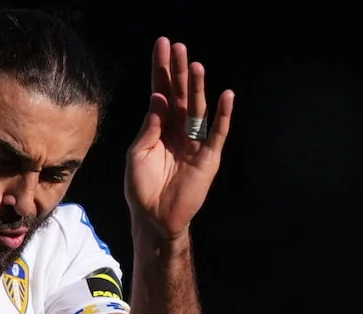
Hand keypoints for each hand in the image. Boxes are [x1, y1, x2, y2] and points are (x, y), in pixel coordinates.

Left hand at [126, 37, 233, 240]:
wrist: (154, 219)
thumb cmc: (141, 188)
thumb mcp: (137, 155)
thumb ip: (148, 127)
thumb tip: (158, 98)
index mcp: (158, 127)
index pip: (160, 92)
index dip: (161, 69)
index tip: (162, 45)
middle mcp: (177, 130)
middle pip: (179, 94)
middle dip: (178, 71)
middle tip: (178, 46)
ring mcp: (194, 142)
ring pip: (197, 108)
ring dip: (197, 87)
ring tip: (195, 65)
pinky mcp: (208, 157)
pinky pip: (217, 133)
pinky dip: (223, 115)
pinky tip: (226, 95)